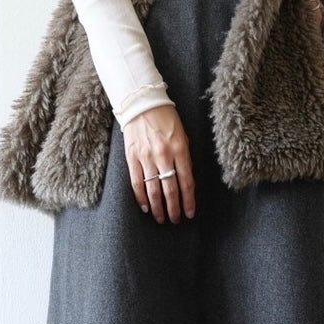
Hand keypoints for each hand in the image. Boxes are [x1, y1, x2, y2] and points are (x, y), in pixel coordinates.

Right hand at [122, 104, 195, 223]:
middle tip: (176, 220)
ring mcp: (146, 157)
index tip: (190, 213)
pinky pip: (137, 182)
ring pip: (153, 189)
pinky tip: (146, 207)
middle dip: (174, 208)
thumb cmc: (166, 120)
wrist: (142, 104)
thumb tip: (186, 181)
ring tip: (161, 218)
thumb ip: (184, 158)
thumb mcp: (182, 136)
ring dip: (158, 207)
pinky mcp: (132, 157)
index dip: (189, 201)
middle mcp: (164, 155)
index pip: (186, 182)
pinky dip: (141, 197)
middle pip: (170, 189)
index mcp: (180, 149)